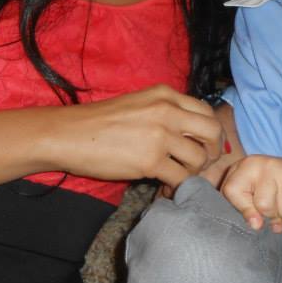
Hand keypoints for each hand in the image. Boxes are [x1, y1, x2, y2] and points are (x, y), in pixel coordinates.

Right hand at [55, 84, 222, 188]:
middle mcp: (168, 111)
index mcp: (166, 95)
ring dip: (194, 172)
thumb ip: (166, 112)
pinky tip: (165, 188)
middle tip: (199, 164)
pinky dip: (178, 186)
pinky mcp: (151, 161)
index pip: (206, 111)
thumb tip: (189, 134)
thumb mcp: (139, 104)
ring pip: (201, 158)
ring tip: (178, 176)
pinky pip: (182, 178)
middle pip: (213, 132)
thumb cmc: (99, 122)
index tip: (202, 145)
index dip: (209, 132)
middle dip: (212, 151)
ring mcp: (161, 135)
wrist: (68, 135)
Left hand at [220, 155, 281, 232]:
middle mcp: (257, 164)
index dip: (240, 207)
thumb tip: (255, 225)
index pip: (230, 190)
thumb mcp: (256, 195)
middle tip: (270, 207)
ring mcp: (275, 169)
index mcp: (243, 167)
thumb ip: (246, 208)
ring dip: (276, 215)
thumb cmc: (277, 189)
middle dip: (262, 214)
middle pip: (251, 203)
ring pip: (267, 208)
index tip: (251, 215)